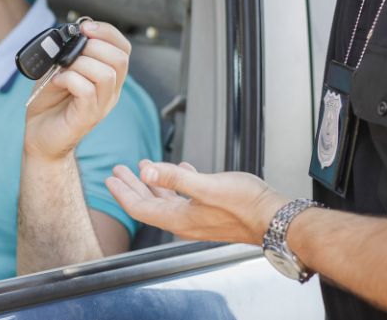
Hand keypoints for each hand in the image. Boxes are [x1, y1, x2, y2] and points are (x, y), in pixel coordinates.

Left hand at [24, 21, 130, 160]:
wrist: (39, 136)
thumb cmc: (49, 102)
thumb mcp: (58, 69)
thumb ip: (66, 53)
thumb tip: (70, 35)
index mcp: (108, 77)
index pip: (123, 48)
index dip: (107, 32)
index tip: (85, 27)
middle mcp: (110, 91)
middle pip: (120, 59)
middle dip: (94, 46)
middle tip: (72, 53)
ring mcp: (101, 105)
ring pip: (106, 74)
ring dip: (80, 64)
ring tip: (63, 70)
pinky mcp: (87, 117)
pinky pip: (87, 90)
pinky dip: (69, 79)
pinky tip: (57, 81)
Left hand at [106, 160, 288, 244]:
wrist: (276, 218)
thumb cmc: (245, 204)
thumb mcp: (206, 186)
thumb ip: (174, 178)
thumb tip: (146, 170)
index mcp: (179, 218)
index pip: (140, 207)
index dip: (123, 192)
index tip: (110, 178)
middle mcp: (185, 220)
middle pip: (149, 203)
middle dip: (131, 185)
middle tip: (117, 171)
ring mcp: (198, 216)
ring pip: (166, 198)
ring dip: (152, 182)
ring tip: (141, 167)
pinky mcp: (212, 209)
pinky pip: (186, 195)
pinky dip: (177, 181)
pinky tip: (180, 168)